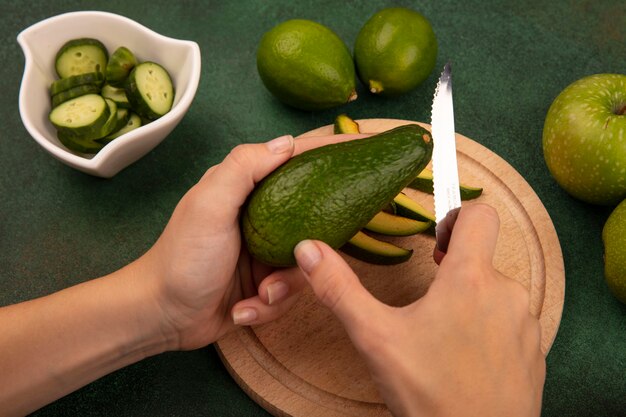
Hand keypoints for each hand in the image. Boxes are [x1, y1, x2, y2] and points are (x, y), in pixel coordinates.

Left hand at [140, 132, 369, 350]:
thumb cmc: (182, 257)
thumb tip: (287, 141)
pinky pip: (291, 293)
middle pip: (315, 218)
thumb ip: (243, 167)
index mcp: (249, 189)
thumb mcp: (209, 205)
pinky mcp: (268, 284)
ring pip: (307, 264)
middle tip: (292, 263)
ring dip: (283, 287)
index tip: (363, 145)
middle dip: (309, 250)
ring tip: (258, 295)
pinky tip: (243, 309)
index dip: (330, 151)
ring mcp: (267, 252)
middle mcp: (264, 217)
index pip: (297, 161)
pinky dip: (268, 306)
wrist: (163, 315)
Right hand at [294, 204, 544, 416]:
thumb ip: (339, 289)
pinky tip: (464, 357)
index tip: (434, 243)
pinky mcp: (533, 351)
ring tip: (442, 335)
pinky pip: (510, 322)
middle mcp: (507, 293)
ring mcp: (525, 323)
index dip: (456, 216)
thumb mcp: (375, 337)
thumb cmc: (431, 393)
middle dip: (453, 270)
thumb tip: (308, 249)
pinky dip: (488, 328)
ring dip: (470, 301)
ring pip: (494, 291)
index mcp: (470, 278)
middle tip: (427, 300)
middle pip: (481, 257)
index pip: (479, 214)